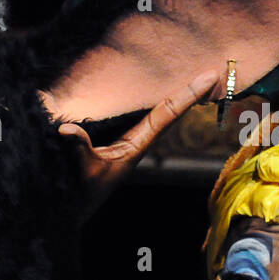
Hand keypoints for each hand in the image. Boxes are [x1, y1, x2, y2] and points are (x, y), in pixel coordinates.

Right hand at [67, 69, 219, 217]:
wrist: (72, 208)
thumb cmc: (81, 192)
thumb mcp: (83, 170)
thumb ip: (79, 147)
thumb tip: (65, 128)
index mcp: (136, 146)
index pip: (166, 114)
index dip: (188, 94)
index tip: (210, 76)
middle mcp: (136, 140)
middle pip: (169, 111)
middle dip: (189, 92)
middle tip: (213, 71)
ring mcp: (126, 140)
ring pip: (156, 113)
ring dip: (173, 97)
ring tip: (193, 78)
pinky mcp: (112, 139)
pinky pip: (137, 116)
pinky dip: (150, 103)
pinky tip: (151, 92)